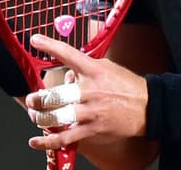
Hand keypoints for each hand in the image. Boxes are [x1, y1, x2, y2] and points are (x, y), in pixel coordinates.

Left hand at [25, 34, 147, 150]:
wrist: (149, 107)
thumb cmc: (127, 86)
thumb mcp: (107, 68)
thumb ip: (85, 69)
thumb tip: (67, 75)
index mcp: (94, 70)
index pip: (68, 54)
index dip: (49, 46)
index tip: (35, 40)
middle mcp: (90, 90)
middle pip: (56, 95)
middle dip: (38, 99)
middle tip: (32, 100)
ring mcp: (91, 112)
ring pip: (57, 117)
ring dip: (40, 118)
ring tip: (35, 116)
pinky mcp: (93, 129)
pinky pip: (65, 138)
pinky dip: (48, 141)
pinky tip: (37, 140)